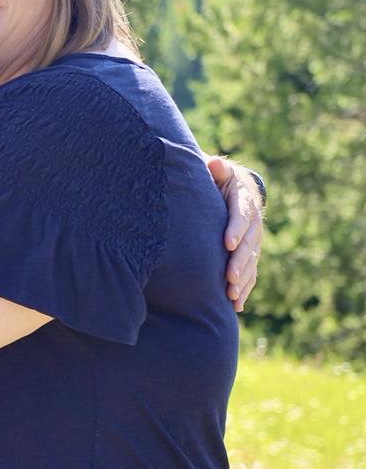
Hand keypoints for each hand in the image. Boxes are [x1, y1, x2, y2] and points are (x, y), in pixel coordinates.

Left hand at [206, 156, 263, 311]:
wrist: (236, 188)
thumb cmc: (219, 178)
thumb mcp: (220, 171)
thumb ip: (217, 169)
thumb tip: (214, 163)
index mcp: (244, 200)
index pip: (241, 215)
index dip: (235, 229)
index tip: (228, 243)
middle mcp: (253, 223)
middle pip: (249, 244)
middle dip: (240, 262)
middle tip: (230, 278)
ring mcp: (253, 240)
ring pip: (251, 262)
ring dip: (243, 280)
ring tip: (232, 295)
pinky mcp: (250, 254)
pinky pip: (251, 273)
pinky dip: (245, 289)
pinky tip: (236, 306)